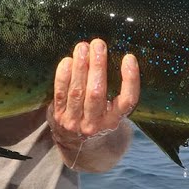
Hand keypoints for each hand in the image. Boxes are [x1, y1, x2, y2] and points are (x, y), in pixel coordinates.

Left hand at [47, 39, 139, 165]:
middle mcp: (95, 124)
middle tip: (99, 44)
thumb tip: (121, 56)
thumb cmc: (99, 119)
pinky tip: (68, 60)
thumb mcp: (113, 113)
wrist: (77, 145)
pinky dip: (63, 75)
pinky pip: (61, 93)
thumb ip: (117, 92)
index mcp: (114, 121)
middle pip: (97, 93)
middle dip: (98, 66)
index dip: (130, 79)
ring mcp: (74, 122)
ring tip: (83, 47)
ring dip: (80, 66)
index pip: (127, 101)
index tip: (129, 58)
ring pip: (77, 91)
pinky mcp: (58, 116)